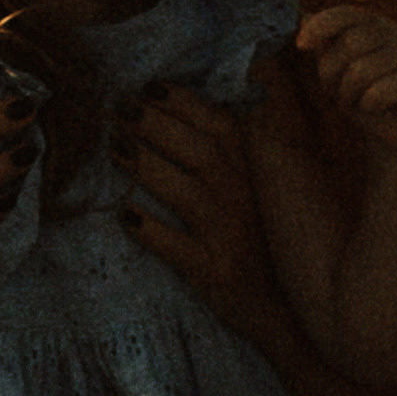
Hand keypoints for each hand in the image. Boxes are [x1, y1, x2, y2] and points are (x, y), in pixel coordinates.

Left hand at [112, 84, 288, 352]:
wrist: (282, 308)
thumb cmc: (264, 241)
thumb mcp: (261, 190)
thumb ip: (236, 153)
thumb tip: (191, 113)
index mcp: (259, 172)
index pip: (221, 125)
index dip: (184, 103)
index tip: (149, 87)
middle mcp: (248, 198)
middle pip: (200, 151)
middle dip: (156, 125)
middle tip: (118, 109)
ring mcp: (231, 235)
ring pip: (186, 193)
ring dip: (147, 167)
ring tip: (114, 148)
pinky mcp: (216, 271)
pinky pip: (177, 248)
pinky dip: (150, 230)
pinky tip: (124, 215)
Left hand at [296, 5, 396, 152]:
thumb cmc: (364, 94)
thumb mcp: (338, 67)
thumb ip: (325, 42)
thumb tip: (304, 15)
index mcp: (376, 25)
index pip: (346, 14)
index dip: (321, 26)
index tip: (300, 46)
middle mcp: (396, 33)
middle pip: (349, 43)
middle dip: (333, 74)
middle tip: (339, 92)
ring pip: (360, 70)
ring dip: (349, 94)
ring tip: (359, 102)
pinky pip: (376, 93)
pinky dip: (368, 106)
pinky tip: (377, 109)